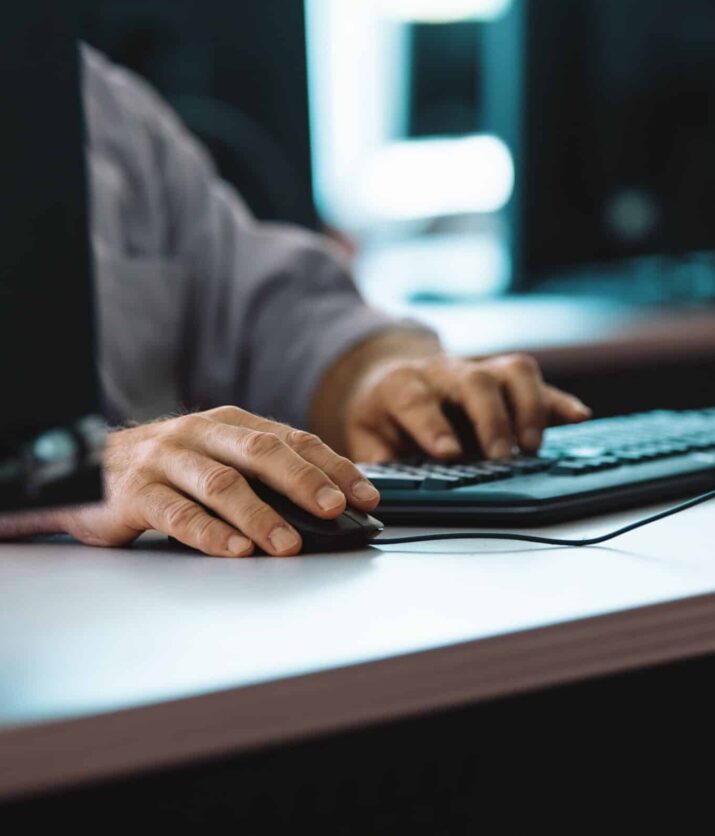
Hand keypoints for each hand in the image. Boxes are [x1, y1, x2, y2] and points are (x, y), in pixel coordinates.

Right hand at [56, 406, 379, 556]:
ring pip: (222, 484)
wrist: (90, 469)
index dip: (334, 466)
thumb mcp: (221, 457)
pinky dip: (210, 533)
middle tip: (334, 509)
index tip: (365, 495)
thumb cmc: (172, 468)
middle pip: (261, 453)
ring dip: (260, 515)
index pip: (294, 440)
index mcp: (232, 423)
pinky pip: (176, 513)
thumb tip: (330, 505)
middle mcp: (202, 433)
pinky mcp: (135, 492)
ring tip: (289, 543)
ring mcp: (167, 460)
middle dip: (304, 482)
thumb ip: (265, 475)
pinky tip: (235, 551)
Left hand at [344, 353, 590, 461]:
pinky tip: (578, 417)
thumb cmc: (385, 415)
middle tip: (499, 455)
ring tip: (532, 446)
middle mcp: (446, 373)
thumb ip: (377, 463)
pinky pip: (538, 383)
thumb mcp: (367, 437)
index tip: (448, 454)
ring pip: (512, 371)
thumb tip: (381, 495)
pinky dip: (559, 401)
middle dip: (490, 419)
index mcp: (403, 386)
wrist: (397, 377)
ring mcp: (481, 371)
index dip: (433, 426)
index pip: (417, 400)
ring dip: (528, 407)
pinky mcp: (506, 380)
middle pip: (474, 382)